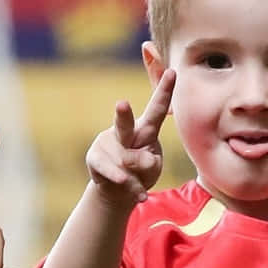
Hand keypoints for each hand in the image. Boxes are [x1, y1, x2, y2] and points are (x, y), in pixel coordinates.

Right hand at [85, 68, 174, 205]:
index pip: (157, 109)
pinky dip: (130, 186)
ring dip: (136, 176)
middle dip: (123, 114)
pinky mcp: (94, 158)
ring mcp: (106, 144)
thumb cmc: (140, 173)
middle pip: (125, 123)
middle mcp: (125, 132)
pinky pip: (115, 174)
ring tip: (140, 185)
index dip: (164, 91)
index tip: (173, 72)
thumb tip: (137, 161)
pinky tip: (139, 195)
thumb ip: (149, 162)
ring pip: (124, 158)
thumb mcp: (153, 167)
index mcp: (145, 129)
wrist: (117, 191)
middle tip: (121, 104)